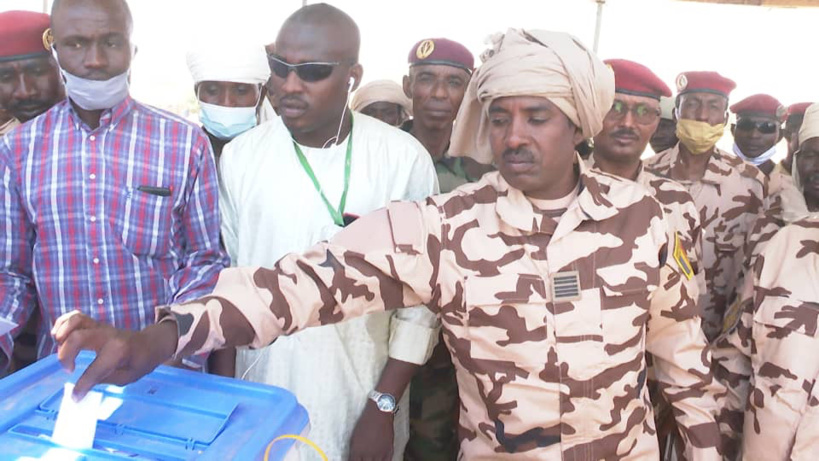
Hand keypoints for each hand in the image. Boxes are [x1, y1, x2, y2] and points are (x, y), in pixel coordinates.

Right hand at [52, 311, 177, 399]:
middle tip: (69, 369)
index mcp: (119, 351)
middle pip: (78, 338)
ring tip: (60, 348)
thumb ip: (102, 380)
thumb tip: (79, 390)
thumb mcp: (126, 378)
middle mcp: (108, 336)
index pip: (94, 369)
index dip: (82, 386)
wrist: (150, 344)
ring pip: (76, 320)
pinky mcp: (96, 324)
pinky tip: (58, 335)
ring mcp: (101, 327)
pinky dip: (63, 322)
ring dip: (62, 334)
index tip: (76, 397)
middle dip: (65, 355)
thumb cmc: (140, 363)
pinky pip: (77, 317)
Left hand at [348, 400, 394, 460]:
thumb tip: (352, 458)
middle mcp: (368, 455)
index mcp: (357, 452)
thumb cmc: (365, 423)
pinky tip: (379, 460)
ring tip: (371, 459)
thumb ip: (354, 452)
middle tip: (363, 459)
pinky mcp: (389, 451)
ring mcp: (379, 454)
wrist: (379, 413)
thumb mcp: (354, 438)